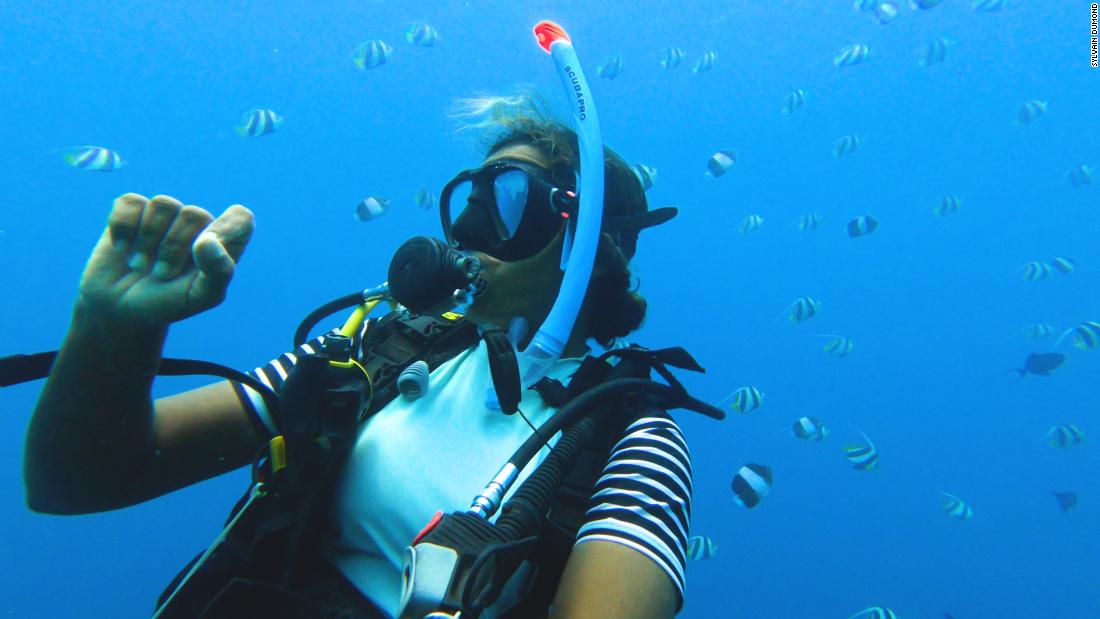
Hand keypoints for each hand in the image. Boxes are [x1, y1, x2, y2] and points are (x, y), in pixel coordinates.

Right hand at [78, 193, 254, 327]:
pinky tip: (122, 250)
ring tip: (140, 265)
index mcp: (223, 244)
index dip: (224, 229)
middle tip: (161, 275)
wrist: (121, 308)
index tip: (203, 250)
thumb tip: (208, 240)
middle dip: (173, 248)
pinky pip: (131, 202)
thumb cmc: (168, 303)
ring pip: (163, 203)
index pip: (241, 218)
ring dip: (147, 241)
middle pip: (194, 214)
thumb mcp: (200, 298)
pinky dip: (123, 229)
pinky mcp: (134, 210)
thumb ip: (217, 271)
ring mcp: (166, 215)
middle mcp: (198, 225)